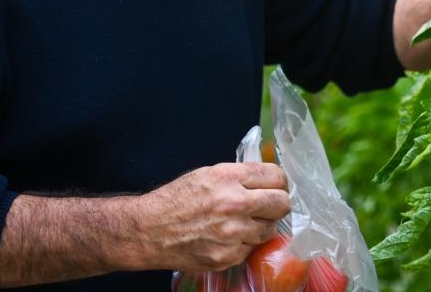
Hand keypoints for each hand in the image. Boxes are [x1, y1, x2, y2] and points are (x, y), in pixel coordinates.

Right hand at [137, 162, 290, 271]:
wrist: (149, 230)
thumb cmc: (177, 199)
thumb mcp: (208, 174)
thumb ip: (240, 176)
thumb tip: (268, 180)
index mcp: (229, 178)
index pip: (276, 176)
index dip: (278, 182)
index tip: (275, 186)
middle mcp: (234, 204)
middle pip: (281, 204)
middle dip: (277, 204)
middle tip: (268, 206)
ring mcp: (232, 234)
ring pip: (269, 229)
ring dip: (260, 226)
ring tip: (241, 223)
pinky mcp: (228, 257)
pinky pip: (251, 249)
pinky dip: (243, 244)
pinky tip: (226, 238)